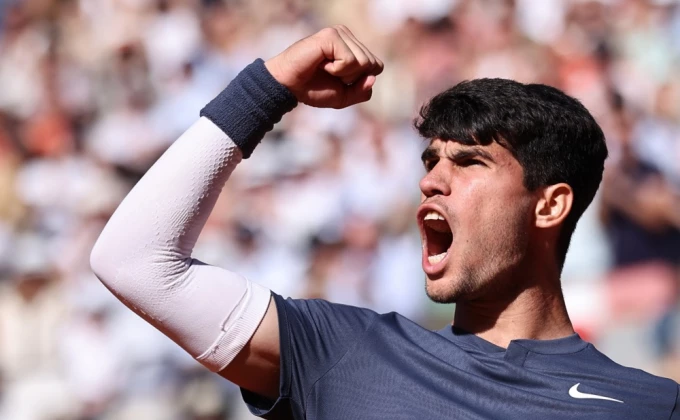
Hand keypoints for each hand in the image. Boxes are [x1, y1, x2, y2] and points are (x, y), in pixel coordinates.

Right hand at [265, 25, 383, 108]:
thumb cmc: (313, 89)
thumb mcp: (343, 96)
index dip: (360, 81)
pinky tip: (321, 64)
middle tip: (330, 74)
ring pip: (363, 62)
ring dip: (344, 75)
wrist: (288, 87)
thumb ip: (362, 91)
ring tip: (325, 68)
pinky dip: (337, 70)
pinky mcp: (331, 36)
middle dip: (353, 78)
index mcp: (352, 46)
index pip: (376, 66)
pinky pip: (350, 61)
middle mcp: (347, 35)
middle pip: (372, 64)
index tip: (338, 79)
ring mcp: (339, 33)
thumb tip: (372, 78)